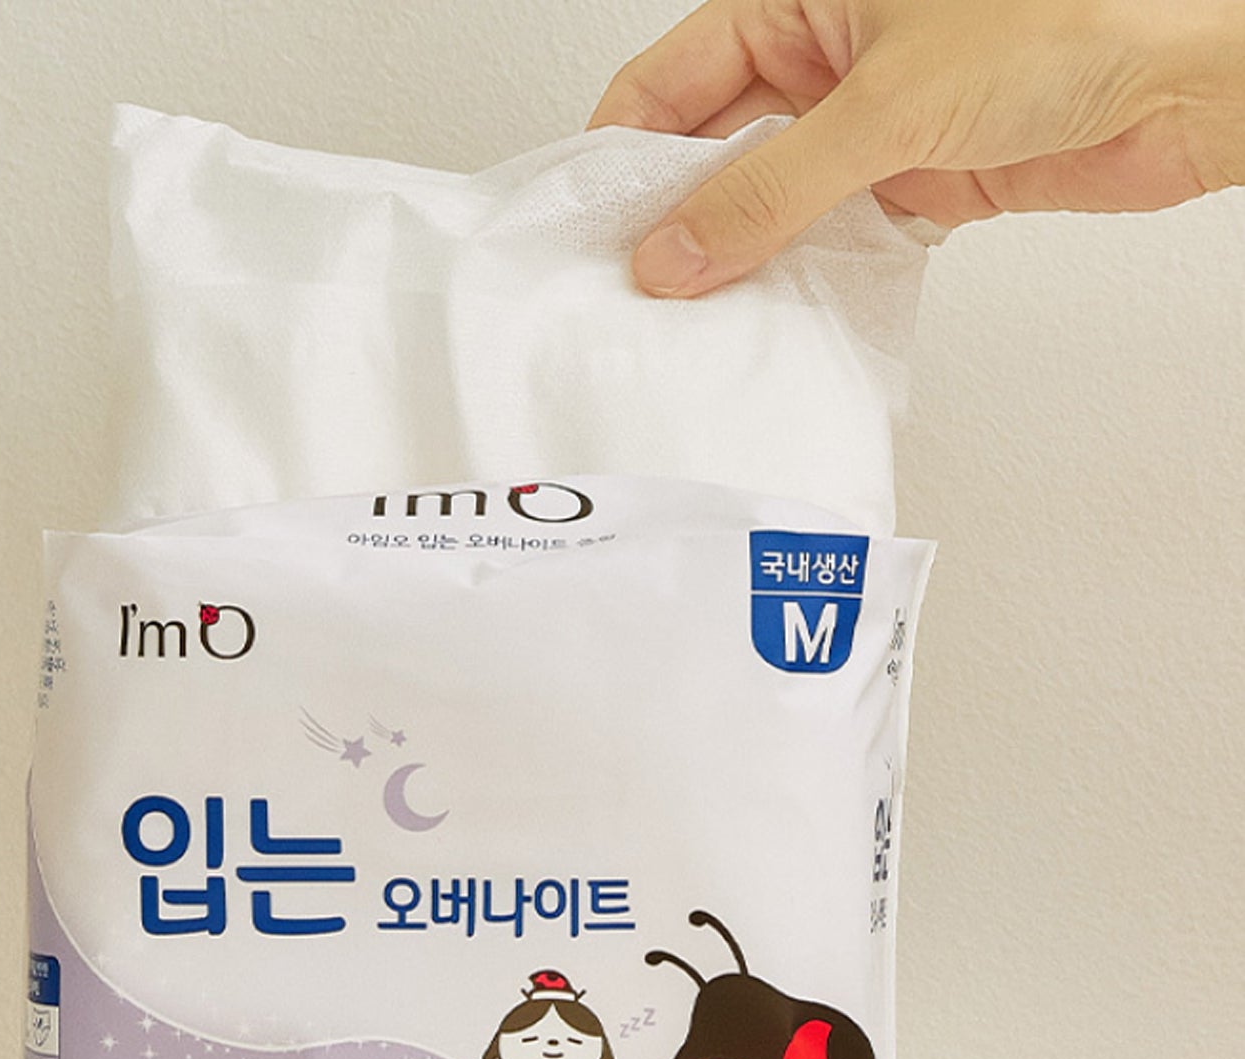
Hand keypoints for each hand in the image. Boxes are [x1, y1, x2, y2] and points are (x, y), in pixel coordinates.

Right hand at [589, 0, 1244, 293]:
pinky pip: (826, 237)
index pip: (675, 77)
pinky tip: (768, 312)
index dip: (625, 148)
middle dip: (674, 214)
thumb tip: (678, 250)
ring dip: (735, 255)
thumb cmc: (1070, 21)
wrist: (1184, 86)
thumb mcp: (886, 107)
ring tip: (690, 312)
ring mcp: (866, 127)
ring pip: (767, 199)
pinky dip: (799, 277)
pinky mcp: (908, 185)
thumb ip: (770, 188)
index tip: (590, 223)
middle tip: (631, 283)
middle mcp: (827, 59)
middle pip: (712, 144)